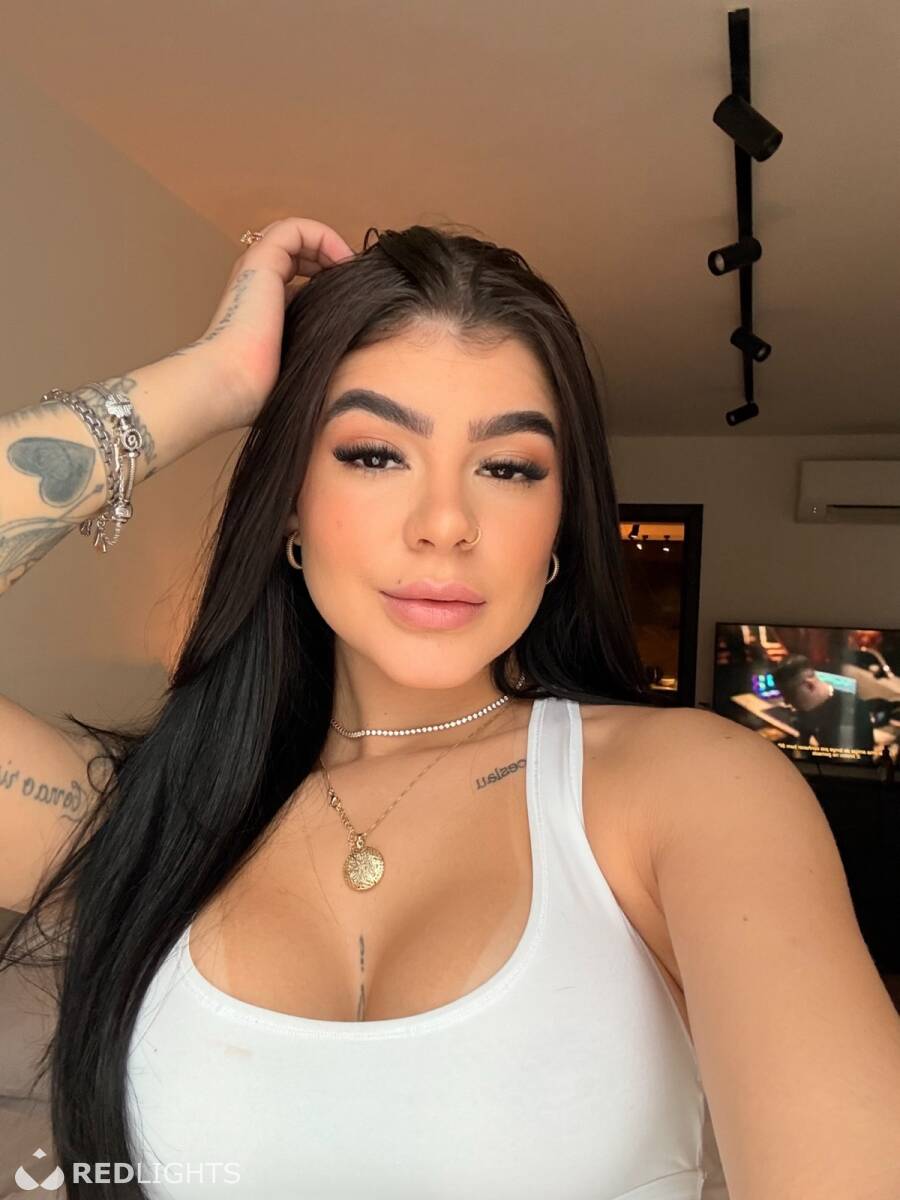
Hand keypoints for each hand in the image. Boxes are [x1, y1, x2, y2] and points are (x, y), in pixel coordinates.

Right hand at [195, 216, 353, 429]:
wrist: (231, 383)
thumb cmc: (262, 388)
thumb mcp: (299, 365)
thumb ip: (317, 352)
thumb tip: (356, 355)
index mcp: (263, 308)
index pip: (297, 280)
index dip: (328, 281)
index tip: (354, 300)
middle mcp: (257, 284)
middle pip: (298, 254)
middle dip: (331, 261)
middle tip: (356, 281)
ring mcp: (256, 270)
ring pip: (296, 236)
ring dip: (329, 245)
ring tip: (351, 268)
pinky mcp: (261, 260)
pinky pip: (295, 228)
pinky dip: (323, 236)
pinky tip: (343, 261)